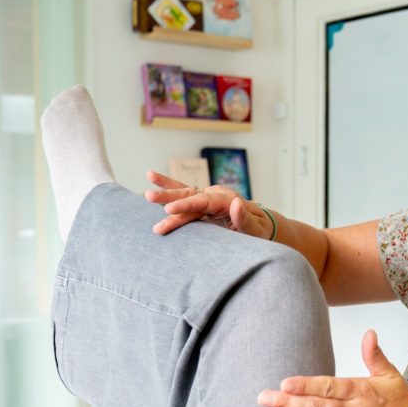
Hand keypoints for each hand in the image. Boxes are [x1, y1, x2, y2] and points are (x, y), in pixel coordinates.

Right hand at [145, 170, 274, 238]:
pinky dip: (169, 186)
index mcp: (226, 200)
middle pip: (189, 195)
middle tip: (148, 197)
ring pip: (183, 194)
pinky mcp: (203, 203)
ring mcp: (207, 198)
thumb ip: (245, 219)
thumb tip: (234, 203)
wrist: (261, 226)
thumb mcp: (256, 229)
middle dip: (169, 197)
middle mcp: (214, 195)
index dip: (185, 206)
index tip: (169, 210)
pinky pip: (184, 194)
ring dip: (165, 193)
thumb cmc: (259, 230)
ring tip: (145, 192)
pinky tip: (151, 176)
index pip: (202, 202)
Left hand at [257, 330, 407, 406]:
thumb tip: (369, 333)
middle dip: (290, 401)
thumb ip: (374, 355)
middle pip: (319, 405)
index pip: (330, 385)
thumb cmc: (401, 405)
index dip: (307, 385)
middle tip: (264, 398)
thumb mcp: (390, 375)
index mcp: (362, 389)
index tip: (285, 383)